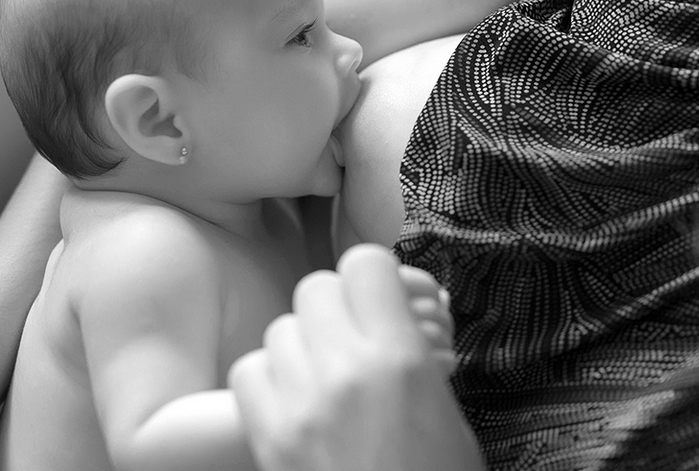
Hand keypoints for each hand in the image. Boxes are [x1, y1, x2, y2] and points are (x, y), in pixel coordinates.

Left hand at [229, 245, 484, 470]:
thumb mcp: (447, 412)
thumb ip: (414, 352)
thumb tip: (394, 309)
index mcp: (403, 357)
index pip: (365, 263)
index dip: (373, 277)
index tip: (380, 299)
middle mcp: (346, 370)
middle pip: (316, 287)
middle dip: (335, 306)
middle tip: (353, 337)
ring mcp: (300, 403)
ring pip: (280, 327)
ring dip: (301, 341)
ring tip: (325, 374)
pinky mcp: (268, 435)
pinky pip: (250, 370)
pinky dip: (269, 378)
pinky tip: (294, 401)